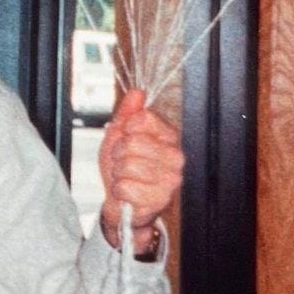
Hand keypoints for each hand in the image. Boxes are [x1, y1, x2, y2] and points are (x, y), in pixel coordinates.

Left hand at [98, 89, 183, 252]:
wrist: (121, 200)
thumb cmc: (122, 167)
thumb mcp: (119, 135)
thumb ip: (127, 113)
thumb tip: (137, 93)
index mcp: (168, 136)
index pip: (142, 119)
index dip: (125, 129)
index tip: (126, 139)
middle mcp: (175, 156)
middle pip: (132, 143)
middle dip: (118, 154)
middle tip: (123, 162)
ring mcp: (171, 179)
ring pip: (127, 165)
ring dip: (118, 173)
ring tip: (126, 177)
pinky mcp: (161, 199)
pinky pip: (125, 187)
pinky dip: (119, 190)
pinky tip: (128, 192)